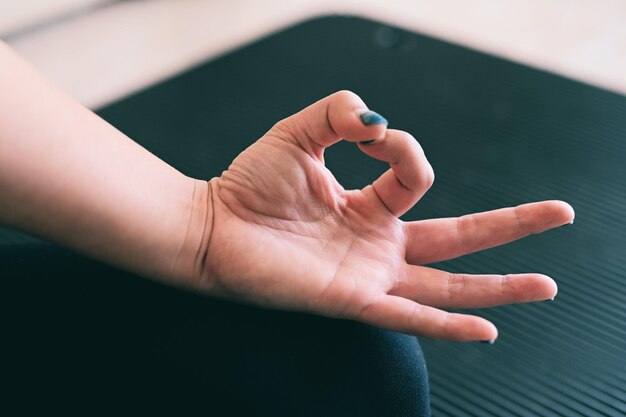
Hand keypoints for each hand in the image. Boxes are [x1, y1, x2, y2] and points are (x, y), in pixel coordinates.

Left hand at [197, 91, 573, 341]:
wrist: (212, 227)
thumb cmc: (249, 184)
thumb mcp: (300, 133)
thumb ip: (340, 114)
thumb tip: (378, 121)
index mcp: (368, 207)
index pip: (416, 176)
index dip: (402, 147)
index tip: (367, 133)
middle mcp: (377, 244)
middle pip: (460, 236)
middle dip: (512, 226)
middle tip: (561, 214)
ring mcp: (369, 274)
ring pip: (447, 284)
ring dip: (498, 286)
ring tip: (546, 286)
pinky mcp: (351, 299)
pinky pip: (409, 314)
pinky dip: (447, 325)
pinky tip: (487, 329)